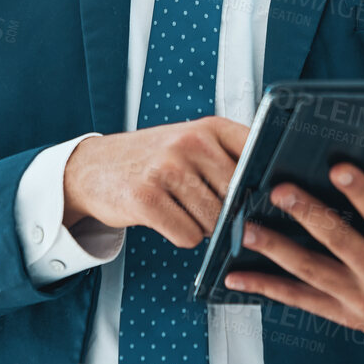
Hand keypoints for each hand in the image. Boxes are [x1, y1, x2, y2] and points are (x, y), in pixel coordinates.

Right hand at [60, 116, 249, 247]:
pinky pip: (188, 236)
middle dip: (227, 213)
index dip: (264, 184)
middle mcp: (189, 143)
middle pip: (238, 199)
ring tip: (179, 207)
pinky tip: (165, 217)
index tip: (262, 195)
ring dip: (201, 226)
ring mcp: (166, 168)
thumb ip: (230, 161)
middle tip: (204, 204)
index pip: (260, 157)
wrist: (92, 167)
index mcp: (209, 127)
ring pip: (214, 222)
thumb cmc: (152, 160)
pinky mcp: (146, 198)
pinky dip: (181, 235)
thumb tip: (271, 201)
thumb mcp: (191, 144)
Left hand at [224, 163, 363, 363]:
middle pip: (339, 243)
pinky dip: (269, 288)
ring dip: (278, 251)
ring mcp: (362, 300)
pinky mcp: (348, 316)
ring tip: (247, 229)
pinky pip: (302, 301)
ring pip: (313, 272)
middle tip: (278, 191)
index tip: (339, 167)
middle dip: (308, 216)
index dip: (362, 192)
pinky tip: (237, 276)